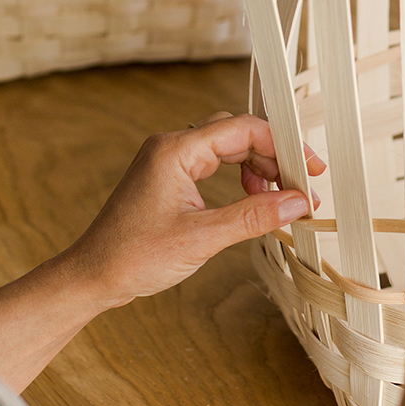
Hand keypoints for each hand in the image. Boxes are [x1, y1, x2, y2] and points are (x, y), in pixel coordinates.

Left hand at [65, 113, 325, 306]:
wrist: (93, 276)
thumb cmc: (135, 256)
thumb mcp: (203, 238)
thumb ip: (254, 216)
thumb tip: (299, 203)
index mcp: (176, 150)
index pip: (243, 129)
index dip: (283, 146)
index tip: (311, 171)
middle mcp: (172, 146)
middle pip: (238, 134)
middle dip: (274, 157)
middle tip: (303, 186)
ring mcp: (168, 160)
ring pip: (227, 148)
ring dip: (258, 169)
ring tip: (281, 198)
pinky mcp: (169, 178)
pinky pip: (214, 164)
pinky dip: (239, 178)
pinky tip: (253, 200)